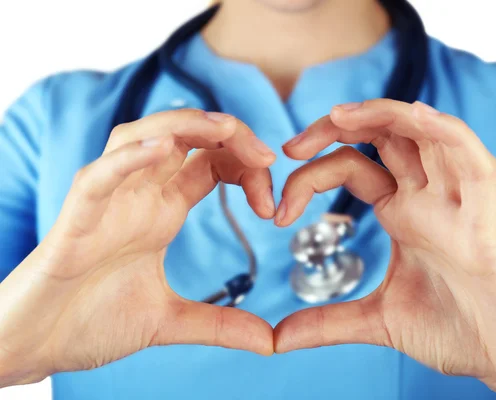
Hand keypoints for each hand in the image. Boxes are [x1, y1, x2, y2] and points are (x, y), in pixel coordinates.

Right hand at [0, 110, 275, 386]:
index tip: (271, 205)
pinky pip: (98, 178)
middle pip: (183, 137)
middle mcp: (138, 196)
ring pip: (139, 139)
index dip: (247, 169)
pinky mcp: (75, 221)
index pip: (211, 163)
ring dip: (183, 126)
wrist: (39, 346)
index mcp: (162, 210)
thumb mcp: (170, 321)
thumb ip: (220, 325)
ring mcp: (107, 203)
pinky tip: (159, 151)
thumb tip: (269, 341)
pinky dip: (126, 160)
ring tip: (224, 129)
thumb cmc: (93, 322)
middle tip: (267, 156)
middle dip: (228, 134)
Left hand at [274, 101, 495, 398]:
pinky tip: (417, 116)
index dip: (310, 177)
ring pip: (425, 134)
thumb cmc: (451, 330)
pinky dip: (447, 133)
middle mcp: (427, 197)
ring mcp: (455, 201)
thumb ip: (327, 322)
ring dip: (384, 115)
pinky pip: (472, 159)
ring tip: (339, 116)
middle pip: (384, 135)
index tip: (277, 211)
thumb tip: (279, 338)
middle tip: (291, 146)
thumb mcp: (376, 321)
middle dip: (337, 127)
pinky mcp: (484, 215)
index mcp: (402, 212)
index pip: (351, 167)